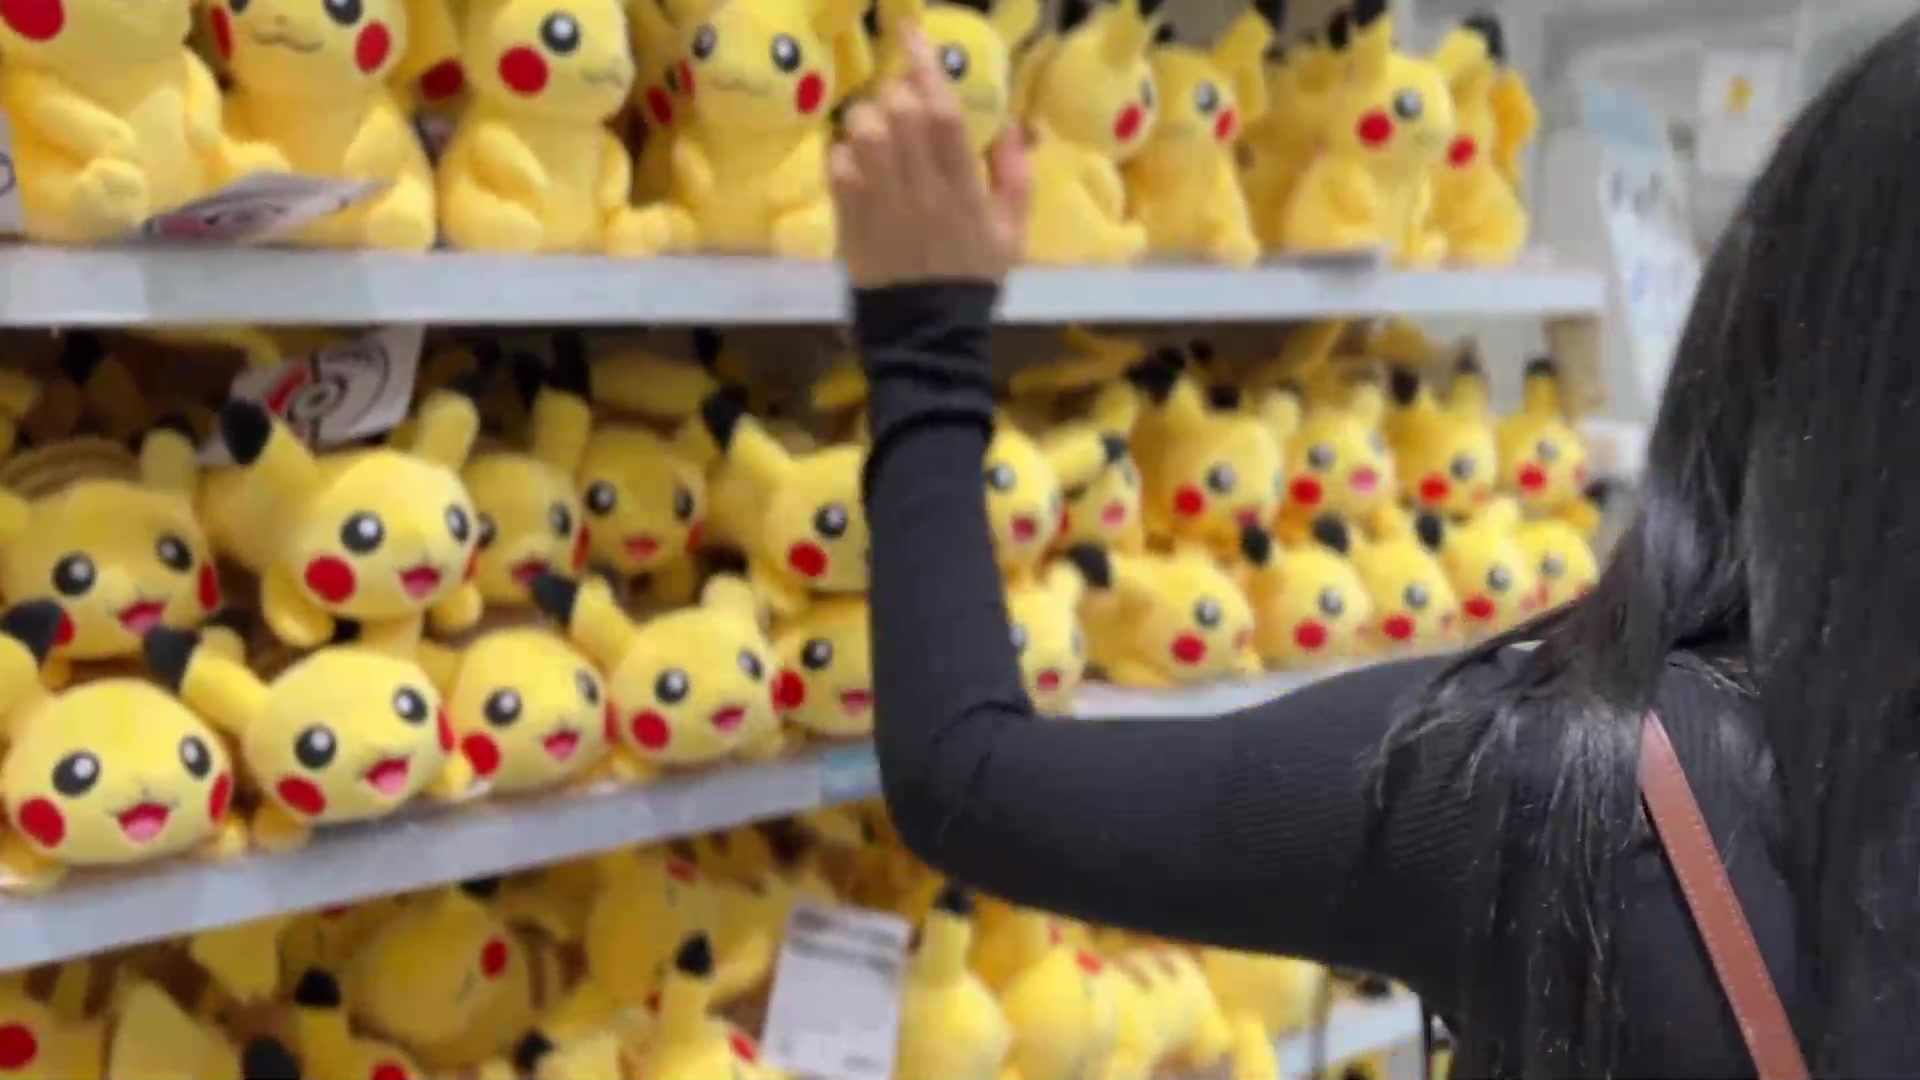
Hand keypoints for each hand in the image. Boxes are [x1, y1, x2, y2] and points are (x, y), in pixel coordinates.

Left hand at [829, 27, 1030, 287]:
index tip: (911, 33)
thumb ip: (1016, 176)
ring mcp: (880, 206)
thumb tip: (1013, 124)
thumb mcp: (1012, 232)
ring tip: (879, 129)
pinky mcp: (850, 222)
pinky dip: (843, 153)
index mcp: (964, 190)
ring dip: (868, 117)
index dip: (925, 66)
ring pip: (864, 134)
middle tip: (902, 99)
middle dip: (897, 91)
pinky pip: (837, 168)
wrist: (928, 334)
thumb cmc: (972, 278)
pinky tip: (858, 163)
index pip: (942, 113)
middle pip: (900, 114)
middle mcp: (920, 191)